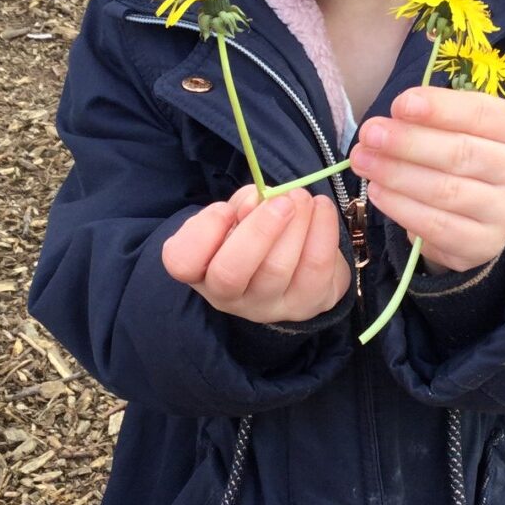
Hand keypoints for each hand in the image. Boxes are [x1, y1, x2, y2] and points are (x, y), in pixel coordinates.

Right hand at [162, 185, 350, 323]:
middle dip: (258, 231)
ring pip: (277, 270)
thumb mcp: (238, 217)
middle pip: (230, 274)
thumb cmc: (256, 236)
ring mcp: (268, 307)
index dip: (203, 231)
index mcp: (201, 269)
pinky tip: (322, 208)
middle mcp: (229, 297)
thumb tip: (257, 199)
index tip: (226, 209)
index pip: (182, 262)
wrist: (298, 267)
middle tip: (282, 200)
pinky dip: (322, 232)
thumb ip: (240, 206)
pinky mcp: (306, 305)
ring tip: (302, 197)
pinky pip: (316, 270)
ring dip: (295, 225)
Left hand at [351, 87, 504, 275]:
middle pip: (461, 153)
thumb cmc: (464, 158)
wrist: (480, 214)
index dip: (439, 109)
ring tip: (364, 161)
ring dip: (397, 174)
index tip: (399, 105)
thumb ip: (434, 117)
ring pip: (446, 191)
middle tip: (370, 135)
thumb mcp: (459, 127)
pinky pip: (437, 226)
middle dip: (407, 142)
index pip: (481, 114)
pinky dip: (401, 208)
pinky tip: (377, 191)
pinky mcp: (485, 244)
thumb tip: (395, 115)